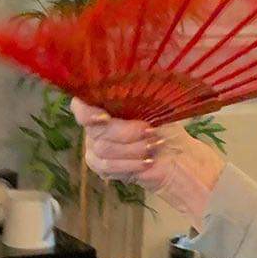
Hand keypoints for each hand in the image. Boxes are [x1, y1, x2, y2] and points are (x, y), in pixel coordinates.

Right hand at [71, 101, 225, 224]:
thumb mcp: (154, 105)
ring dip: (132, 149)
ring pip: (103, 149)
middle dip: (125, 132)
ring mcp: (94, 146)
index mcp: (104, 103)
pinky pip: (107, 166)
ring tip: (153, 146)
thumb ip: (137, 98)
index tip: (105, 118)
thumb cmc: (165, 125)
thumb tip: (131, 91)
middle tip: (149, 131)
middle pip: (96, 129)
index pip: (81, 105)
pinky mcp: (100, 166)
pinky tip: (146, 161)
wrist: (175, 154)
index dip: (87, 112)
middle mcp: (94, 124)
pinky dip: (129, 164)